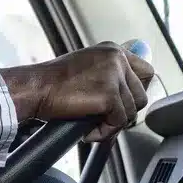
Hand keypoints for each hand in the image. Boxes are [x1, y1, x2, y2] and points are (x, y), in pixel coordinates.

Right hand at [0, 42, 154, 141]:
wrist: (36, 89)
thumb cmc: (53, 83)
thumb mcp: (87, 67)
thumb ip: (108, 73)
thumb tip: (128, 92)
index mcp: (113, 51)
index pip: (146, 71)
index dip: (137, 91)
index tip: (124, 103)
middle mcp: (117, 59)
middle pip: (141, 95)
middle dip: (125, 111)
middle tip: (104, 118)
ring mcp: (114, 76)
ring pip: (132, 112)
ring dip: (112, 123)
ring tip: (91, 123)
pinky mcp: (110, 95)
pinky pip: (119, 123)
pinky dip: (103, 132)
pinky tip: (86, 129)